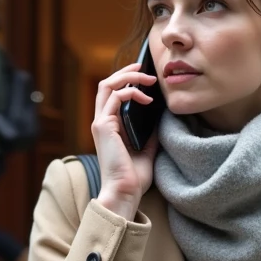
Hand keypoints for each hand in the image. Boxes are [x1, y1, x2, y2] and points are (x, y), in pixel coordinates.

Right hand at [91, 63, 158, 220]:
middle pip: (106, 84)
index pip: (112, 94)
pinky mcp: (103, 126)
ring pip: (107, 85)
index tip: (144, 76)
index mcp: (109, 126)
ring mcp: (100, 122)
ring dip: (129, 77)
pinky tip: (146, 98)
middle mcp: (101, 121)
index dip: (126, 80)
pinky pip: (114, 98)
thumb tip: (161, 115)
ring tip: (149, 79)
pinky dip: (130, 92)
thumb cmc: (134, 176)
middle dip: (126, 72)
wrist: (125, 192)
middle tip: (145, 68)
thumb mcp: (147, 148)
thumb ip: (149, 131)